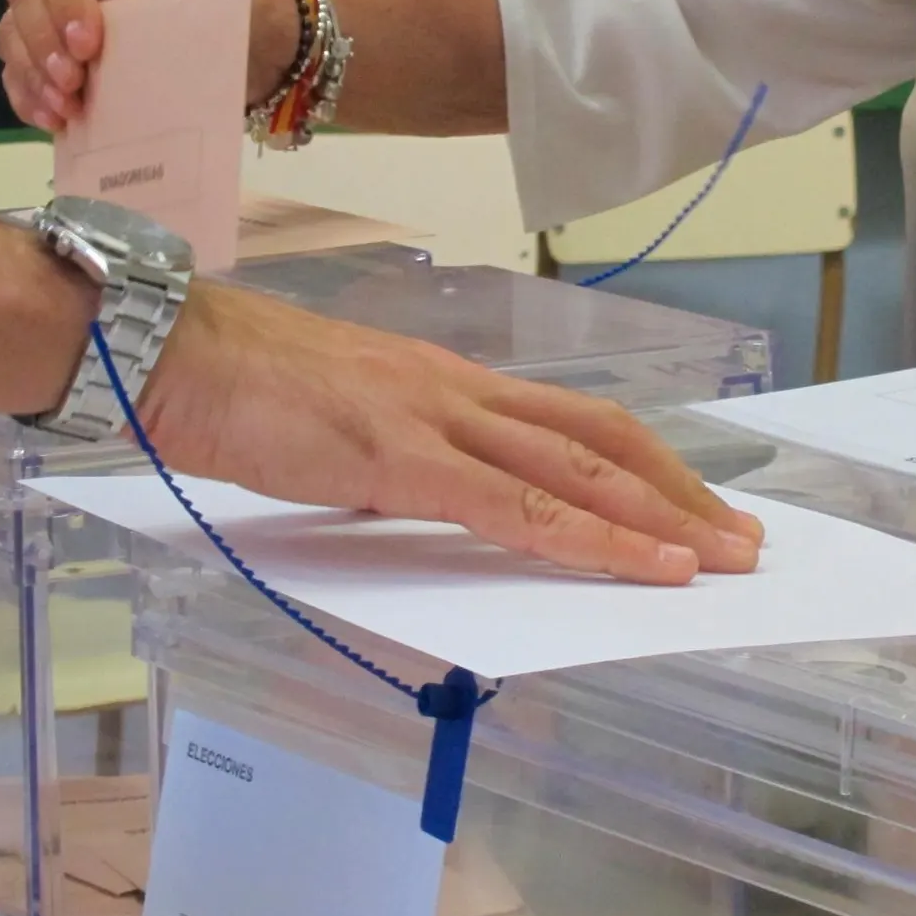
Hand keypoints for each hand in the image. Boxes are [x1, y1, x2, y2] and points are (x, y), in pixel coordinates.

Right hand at [0, 0, 219, 130]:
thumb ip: (144, 17)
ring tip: (66, 106)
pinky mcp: (43, 52)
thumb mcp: (188, 0)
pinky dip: (28, 97)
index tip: (88, 45)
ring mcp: (44, 9)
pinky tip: (51, 120)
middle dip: (44, 42)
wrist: (219, 43)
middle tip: (72, 82)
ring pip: (12, 34)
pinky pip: (17, 72)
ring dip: (34, 74)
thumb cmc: (206, 11)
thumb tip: (109, 60)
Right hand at [140, 284, 765, 585]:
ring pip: (581, 470)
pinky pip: (517, 507)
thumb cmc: (242, 387)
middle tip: (744, 541)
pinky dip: (591, 539)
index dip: (648, 465)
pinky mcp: (403, 458)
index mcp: (452, 385)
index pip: (578, 423)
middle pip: (605, 440)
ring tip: (721, 561)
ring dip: (661, 518)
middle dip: (682, 493)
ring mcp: (439, 420)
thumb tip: (444, 499)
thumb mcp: (345, 427)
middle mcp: (465, 392)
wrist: (171, 349)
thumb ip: (405, 458)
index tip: (697, 505)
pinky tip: (640, 566)